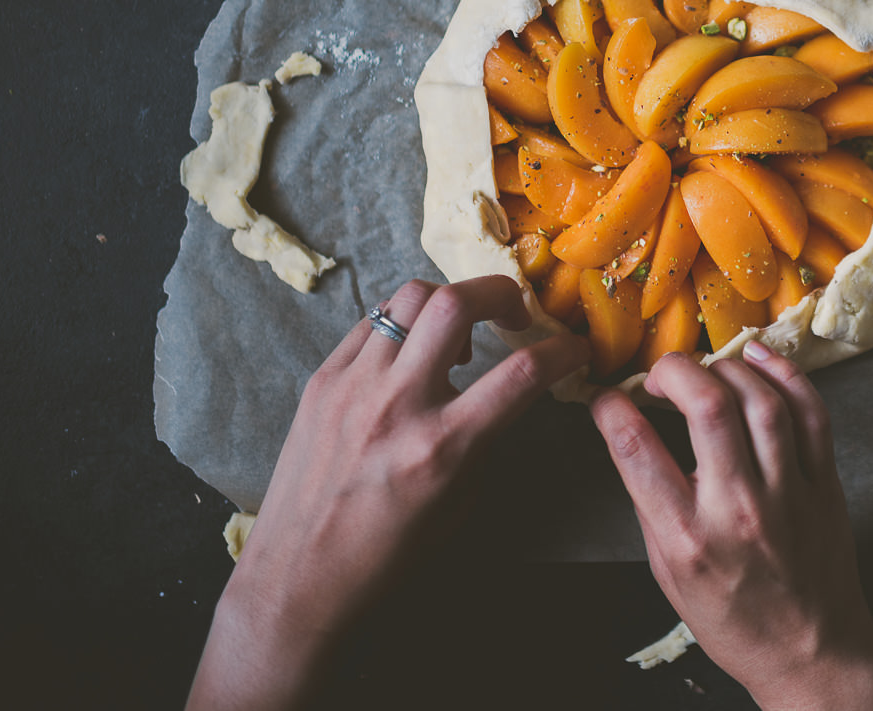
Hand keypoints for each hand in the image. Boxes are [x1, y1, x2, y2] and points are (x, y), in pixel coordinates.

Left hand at [187, 276, 588, 709]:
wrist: (297, 578)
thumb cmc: (388, 554)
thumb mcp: (458, 501)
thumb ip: (483, 436)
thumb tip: (504, 390)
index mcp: (440, 447)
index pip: (521, 373)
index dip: (563, 350)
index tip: (575, 347)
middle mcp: (396, 405)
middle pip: (455, 303)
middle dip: (499, 293)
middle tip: (512, 315)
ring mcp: (352, 386)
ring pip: (408, 297)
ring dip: (447, 304)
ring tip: (455, 338)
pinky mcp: (321, 380)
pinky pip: (371, 323)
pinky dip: (403, 326)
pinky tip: (410, 355)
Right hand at [590, 342, 872, 710]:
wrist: (811, 654)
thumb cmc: (734, 619)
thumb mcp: (668, 574)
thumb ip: (652, 505)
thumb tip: (631, 438)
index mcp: (688, 538)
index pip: (637, 448)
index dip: (612, 408)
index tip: (608, 397)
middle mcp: (738, 509)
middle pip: (707, 406)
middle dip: (674, 371)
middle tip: (661, 374)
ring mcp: (789, 493)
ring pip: (761, 400)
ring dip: (728, 368)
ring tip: (707, 368)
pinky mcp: (825, 484)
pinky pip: (811, 413)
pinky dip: (785, 375)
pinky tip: (759, 360)